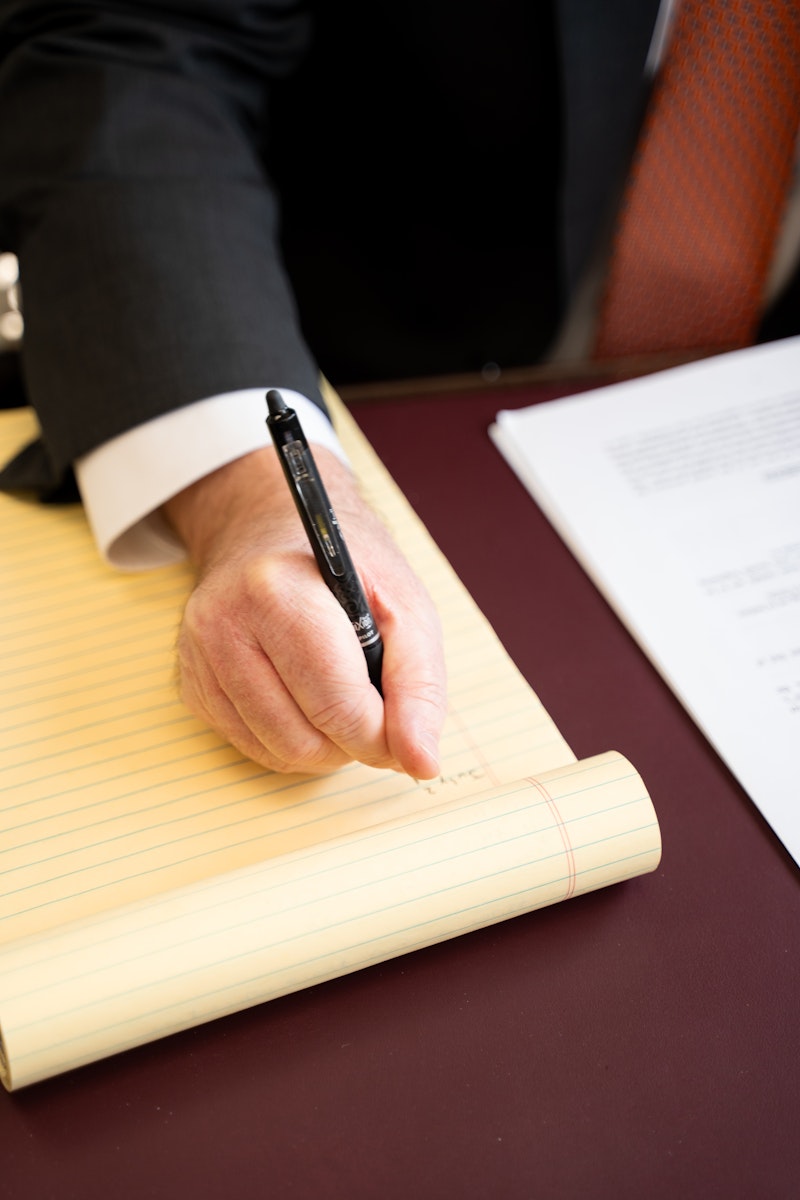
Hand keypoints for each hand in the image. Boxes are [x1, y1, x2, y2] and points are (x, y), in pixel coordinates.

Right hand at [163, 446, 445, 777]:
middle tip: (377, 710)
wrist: (274, 530)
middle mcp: (224, 625)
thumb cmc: (348, 568)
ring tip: (344, 702)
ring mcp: (199, 658)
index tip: (405, 734)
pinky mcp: (192, 686)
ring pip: (278, 753)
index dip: (382, 736)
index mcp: (277, 592)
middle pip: (304, 739)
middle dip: (353, 742)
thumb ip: (419, 684)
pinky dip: (294, 740)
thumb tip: (421, 761)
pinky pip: (254, 749)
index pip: (336, 704)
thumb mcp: (405, 605)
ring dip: (325, 747)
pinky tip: (308, 700)